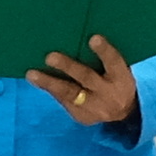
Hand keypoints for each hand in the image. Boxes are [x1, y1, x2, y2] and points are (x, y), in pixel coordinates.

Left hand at [26, 33, 142, 130]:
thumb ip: (104, 59)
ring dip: (49, 83)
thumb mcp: (118, 70)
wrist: (123, 114)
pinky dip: (50, 89)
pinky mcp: (82, 116)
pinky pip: (64, 102)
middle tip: (49, 57)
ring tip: (32, 74)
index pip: (114, 62)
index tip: (93, 38)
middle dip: (68, 67)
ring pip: (70, 94)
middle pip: (87, 78)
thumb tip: (79, 38)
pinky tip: (37, 80)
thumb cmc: (115, 80)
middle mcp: (108, 93)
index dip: (104, 51)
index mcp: (120, 77)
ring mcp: (94, 108)